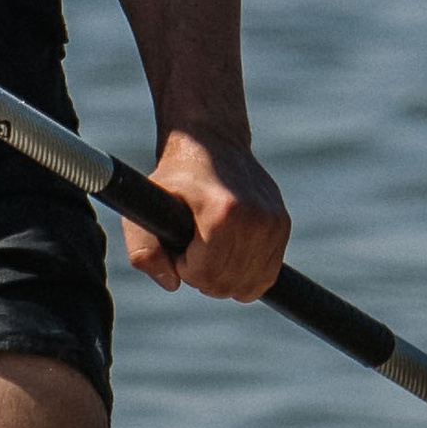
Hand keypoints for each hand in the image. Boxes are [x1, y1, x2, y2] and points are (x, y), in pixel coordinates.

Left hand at [124, 130, 289, 301]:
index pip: (204, 274)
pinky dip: (246, 275)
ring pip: (248, 285)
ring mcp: (273, 222)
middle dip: (203, 274)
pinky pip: (266, 276)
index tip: (179, 243)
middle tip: (193, 247)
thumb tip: (172, 284)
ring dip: (224, 276)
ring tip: (210, 248)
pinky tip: (230, 255)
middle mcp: (255, 218)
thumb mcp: (146, 204)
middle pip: (226, 283)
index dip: (184, 266)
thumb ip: (144, 249)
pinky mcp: (282, 225)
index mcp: (223, 212)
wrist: (212, 142)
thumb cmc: (176, 176)